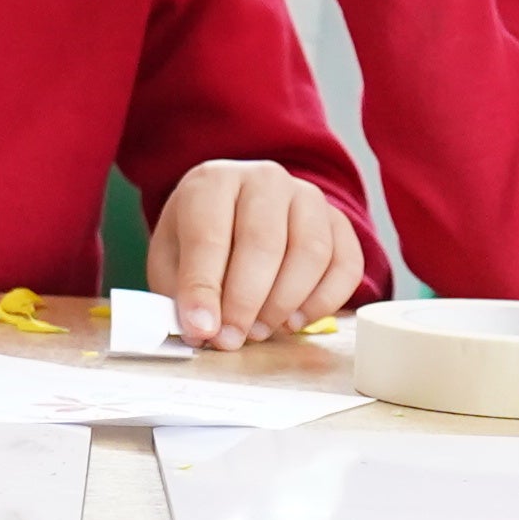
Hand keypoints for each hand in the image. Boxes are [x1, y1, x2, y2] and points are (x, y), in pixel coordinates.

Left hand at [144, 157, 368, 347]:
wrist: (239, 216)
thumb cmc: (203, 241)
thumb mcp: (172, 260)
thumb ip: (182, 293)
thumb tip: (203, 329)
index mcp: (213, 182)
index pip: (209, 236)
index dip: (204, 288)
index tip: (203, 329)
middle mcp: (264, 180)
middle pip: (263, 243)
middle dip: (246, 302)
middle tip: (232, 339)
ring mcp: (308, 197)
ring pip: (310, 253)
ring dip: (284, 304)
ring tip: (259, 331)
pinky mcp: (338, 222)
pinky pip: (345, 265)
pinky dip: (323, 302)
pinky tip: (294, 321)